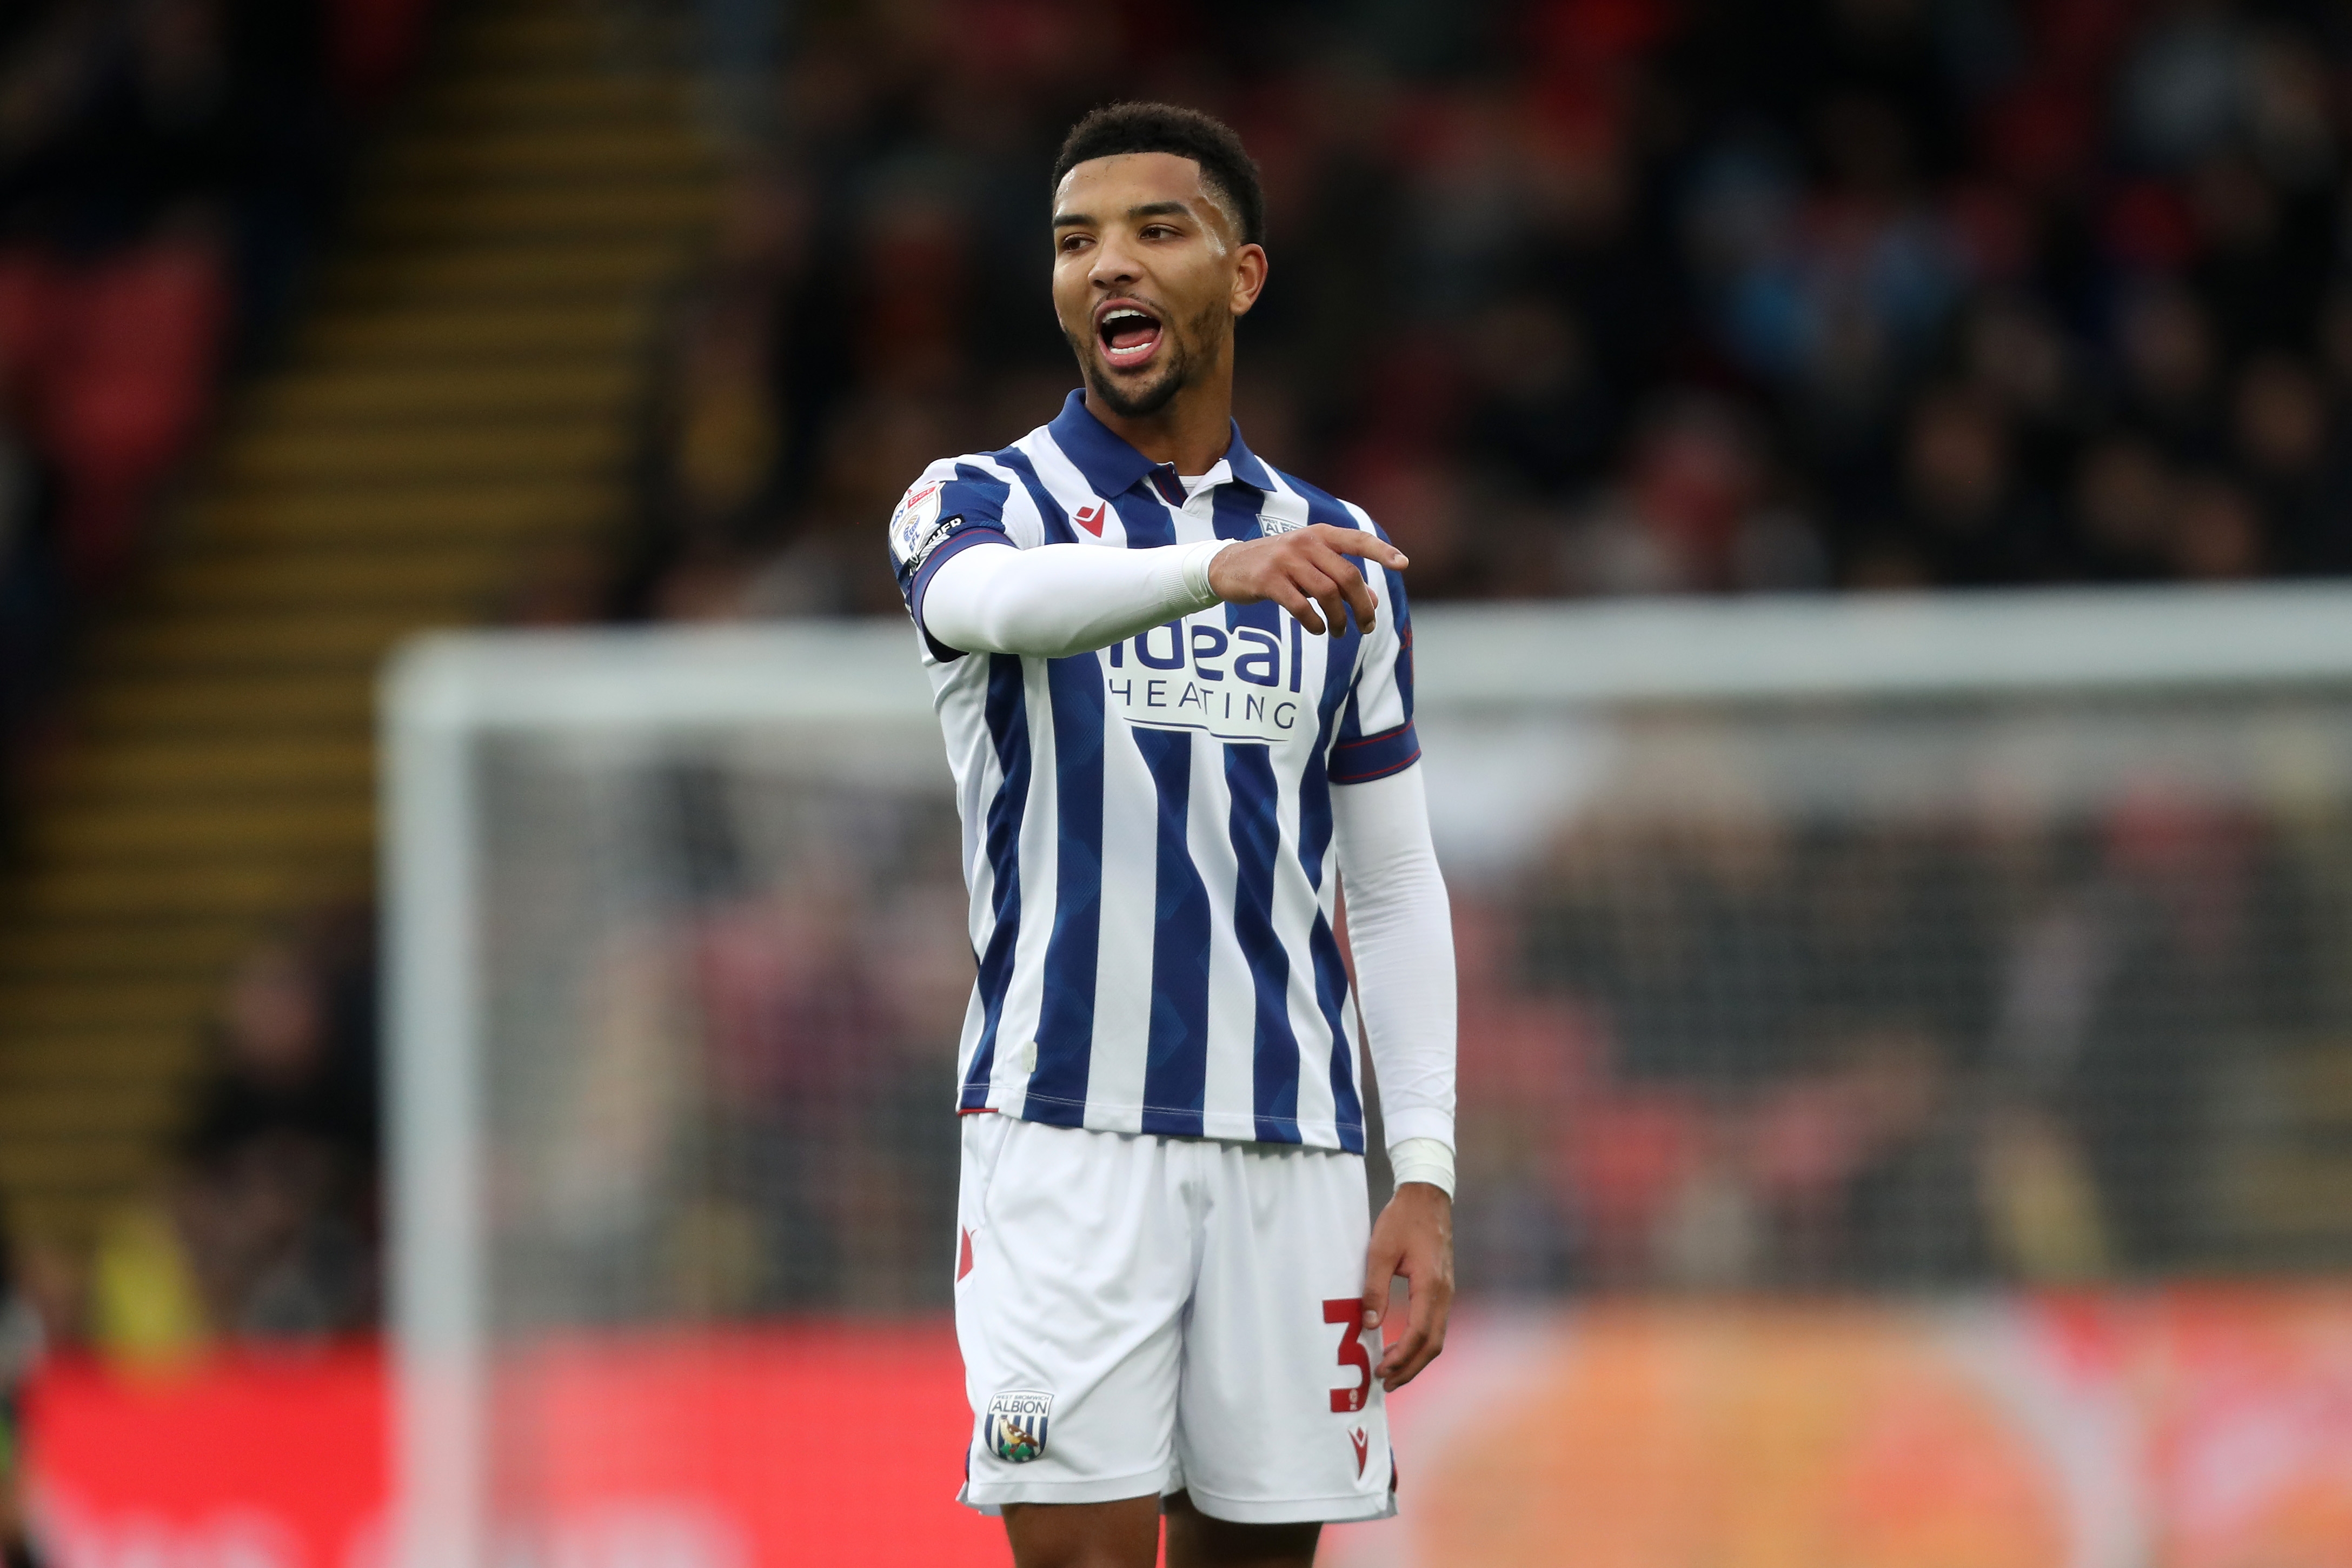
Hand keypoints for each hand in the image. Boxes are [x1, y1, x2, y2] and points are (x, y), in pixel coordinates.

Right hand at [1207, 524, 1408, 636]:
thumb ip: (1340, 581)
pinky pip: (1300, 606)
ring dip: (1339, 618)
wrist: (1227, 566)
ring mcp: (1285, 560)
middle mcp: (1305, 543)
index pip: (1358, 540)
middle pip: (1347, 576)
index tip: (1403, 565)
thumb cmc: (1276, 567)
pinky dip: (1314, 622)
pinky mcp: (1268, 580)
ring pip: (1327, 593)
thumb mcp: (1310, 568)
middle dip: (1362, 605)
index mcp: (1319, 535)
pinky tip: (1317, 629)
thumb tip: (1372, 602)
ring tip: (1341, 632)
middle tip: (1367, 626)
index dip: (1382, 552)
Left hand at [1360, 1181, 1452, 1392]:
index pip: (1418, 1334)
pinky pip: (1436, 1324)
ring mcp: (1447, 1291)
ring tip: (1393, 1372)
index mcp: (1430, 1286)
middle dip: (1410, 1368)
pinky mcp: (1443, 1288)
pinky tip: (1404, 1346)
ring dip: (1416, 1358)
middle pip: (1432, 1344)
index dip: (1400, 1357)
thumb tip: (1369, 1326)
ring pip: (1437, 1337)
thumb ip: (1374, 1289)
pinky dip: (1421, 1342)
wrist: (1427, 1196)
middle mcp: (1444, 1294)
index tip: (1379, 1370)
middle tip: (1386, 1384)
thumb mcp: (1379, 1250)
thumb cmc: (1402, 1220)